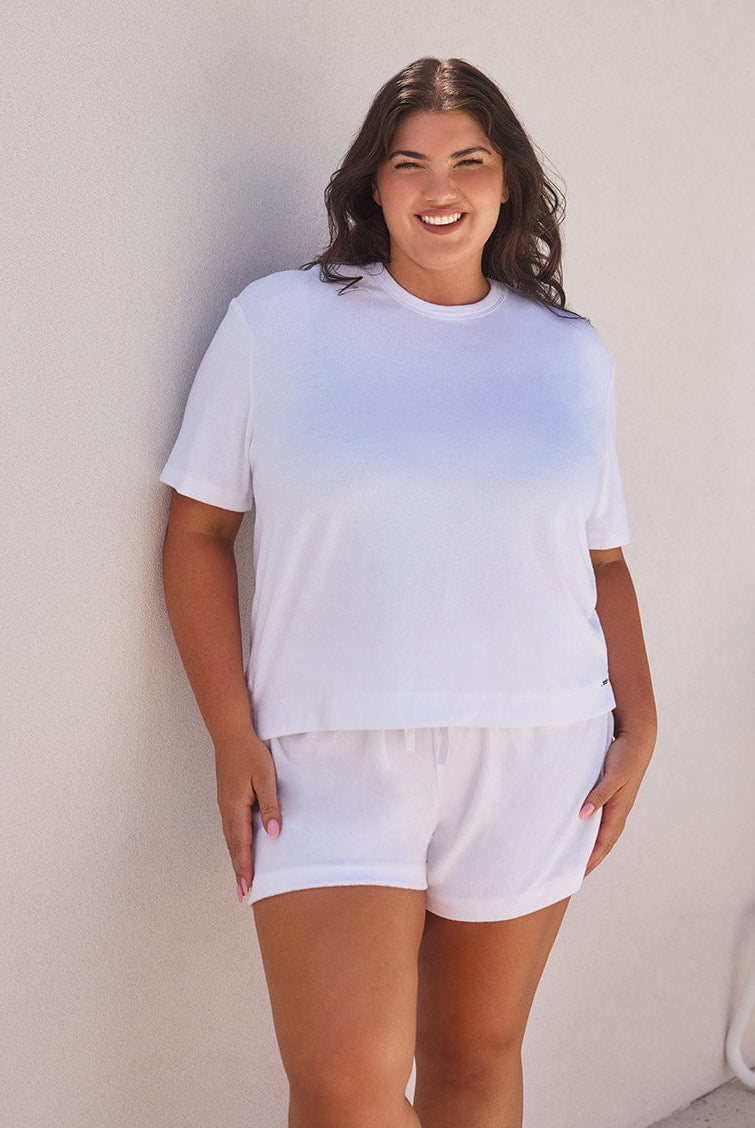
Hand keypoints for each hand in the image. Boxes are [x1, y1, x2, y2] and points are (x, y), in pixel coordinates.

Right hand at [214, 731, 281, 902]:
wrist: (231, 735)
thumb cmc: (250, 754)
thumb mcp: (265, 777)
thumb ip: (270, 805)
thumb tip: (273, 833)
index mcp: (235, 808)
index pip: (241, 844)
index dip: (245, 867)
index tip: (247, 888)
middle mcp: (227, 810)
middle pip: (233, 847)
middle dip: (238, 871)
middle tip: (242, 894)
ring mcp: (225, 806)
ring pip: (231, 839)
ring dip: (236, 860)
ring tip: (242, 879)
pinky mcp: (228, 800)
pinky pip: (231, 829)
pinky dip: (235, 845)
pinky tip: (240, 850)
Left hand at [581, 730, 653, 877]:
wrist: (637, 740)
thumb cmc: (624, 757)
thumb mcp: (612, 776)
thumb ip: (599, 795)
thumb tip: (583, 815)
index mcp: (618, 811)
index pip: (602, 844)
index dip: (590, 860)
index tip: (576, 875)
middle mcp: (618, 812)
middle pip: (602, 843)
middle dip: (590, 860)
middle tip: (572, 874)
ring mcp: (616, 805)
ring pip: (601, 832)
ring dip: (590, 847)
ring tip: (574, 858)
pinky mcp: (611, 796)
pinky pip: (599, 820)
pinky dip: (590, 830)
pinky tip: (580, 829)